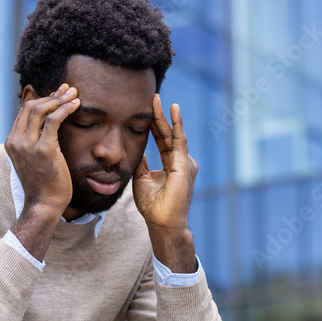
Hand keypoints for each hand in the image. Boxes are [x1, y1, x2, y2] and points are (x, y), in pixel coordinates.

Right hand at [5, 83, 79, 217]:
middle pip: (32, 106)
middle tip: (68, 89)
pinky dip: (65, 108)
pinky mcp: (43, 149)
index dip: (42, 98)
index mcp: (12, 142)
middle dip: (52, 95)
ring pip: (42, 109)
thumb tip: (47, 124)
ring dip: (60, 98)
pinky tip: (76, 104)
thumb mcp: (35, 159)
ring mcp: (28, 145)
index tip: (58, 93)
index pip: (25, 111)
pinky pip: (54, 120)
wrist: (44, 204)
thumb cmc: (44, 183)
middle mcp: (16, 141)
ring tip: (74, 93)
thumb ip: (36, 141)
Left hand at [132, 94, 197, 231]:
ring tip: (158, 100)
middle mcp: (180, 161)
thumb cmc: (153, 206)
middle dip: (159, 116)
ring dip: (165, 116)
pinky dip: (176, 123)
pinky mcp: (184, 163)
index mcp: (171, 165)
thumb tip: (137, 150)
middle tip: (153, 97)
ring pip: (173, 133)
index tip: (146, 109)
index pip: (161, 139)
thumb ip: (141, 164)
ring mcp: (184, 161)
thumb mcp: (142, 179)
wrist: (162, 222)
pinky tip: (173, 110)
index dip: (154, 125)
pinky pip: (179, 139)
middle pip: (167, 134)